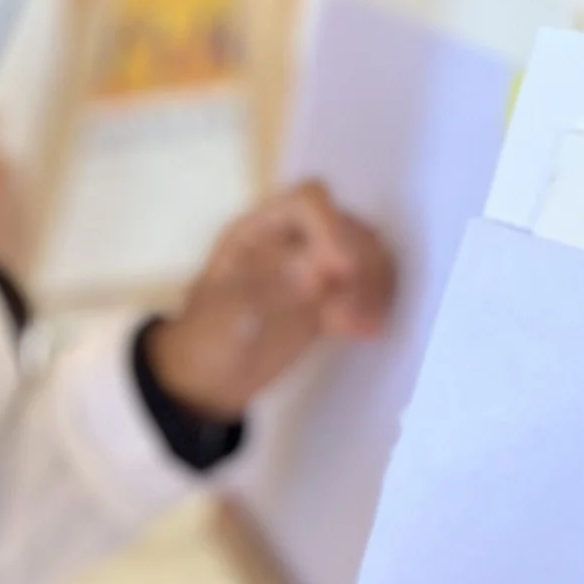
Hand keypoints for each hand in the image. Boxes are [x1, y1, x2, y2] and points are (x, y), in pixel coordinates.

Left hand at [141, 182, 397, 422]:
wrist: (209, 381)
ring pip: (367, 254)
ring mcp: (314, 266)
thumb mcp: (231, 316)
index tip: (341, 269)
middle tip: (350, 311)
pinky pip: (368, 286)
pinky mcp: (330, 296)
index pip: (308, 202)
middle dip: (360, 264)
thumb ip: (276, 288)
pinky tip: (366, 331)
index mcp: (258, 230)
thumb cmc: (207, 342)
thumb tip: (323, 268)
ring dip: (374, 285)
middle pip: (348, 225)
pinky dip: (375, 303)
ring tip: (361, 326)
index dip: (332, 227)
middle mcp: (292, 239)